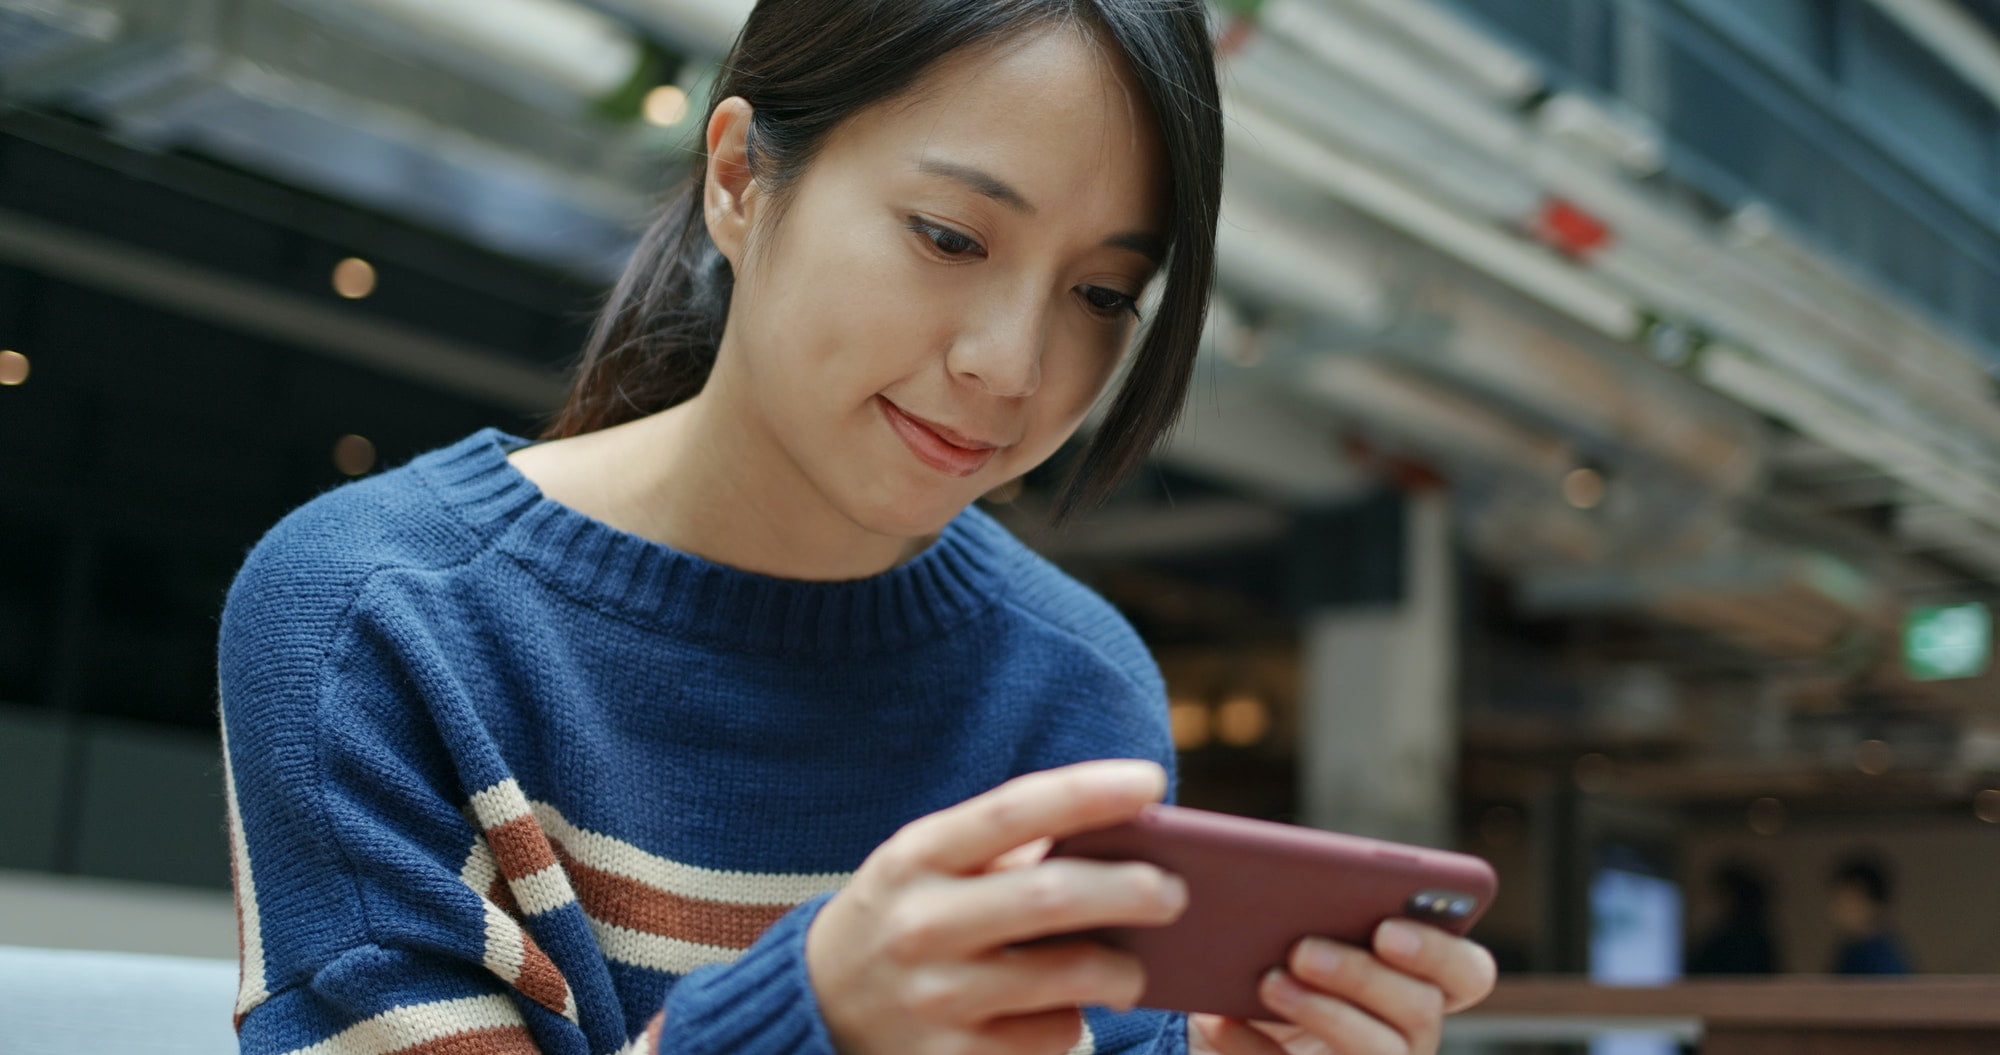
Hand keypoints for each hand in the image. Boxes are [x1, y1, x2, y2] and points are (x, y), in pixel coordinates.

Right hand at [806, 760, 1189, 1054]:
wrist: (818, 1006)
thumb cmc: (907, 913)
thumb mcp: (930, 863)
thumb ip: (1005, 846)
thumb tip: (1117, 835)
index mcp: (918, 856)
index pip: (1013, 810)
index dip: (1087, 791)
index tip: (1152, 781)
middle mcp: (922, 923)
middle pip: (1052, 898)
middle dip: (1132, 890)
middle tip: (1177, 892)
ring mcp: (936, 998)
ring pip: (1067, 979)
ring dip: (1122, 972)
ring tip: (1135, 967)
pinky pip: (1052, 1037)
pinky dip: (1074, 1022)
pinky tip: (1067, 1012)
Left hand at [1188, 920, 1496, 1054]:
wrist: (1226, 1030)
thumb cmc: (1263, 969)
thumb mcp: (1280, 935)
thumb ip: (1297, 907)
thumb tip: (1263, 892)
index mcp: (1416, 982)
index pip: (1469, 974)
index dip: (1440, 951)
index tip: (1387, 928)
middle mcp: (1408, 1035)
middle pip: (1420, 1010)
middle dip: (1362, 975)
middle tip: (1303, 949)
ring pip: (1378, 1050)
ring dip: (1322, 1011)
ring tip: (1267, 980)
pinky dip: (1254, 1049)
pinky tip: (1218, 1020)